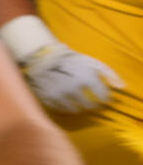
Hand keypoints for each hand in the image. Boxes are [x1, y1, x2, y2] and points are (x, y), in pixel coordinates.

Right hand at [0, 15, 119, 112]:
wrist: (42, 55)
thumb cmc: (71, 59)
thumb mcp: (92, 62)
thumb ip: (109, 74)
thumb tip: (122, 87)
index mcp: (86, 78)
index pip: (103, 97)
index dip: (105, 98)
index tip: (103, 97)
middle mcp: (73, 88)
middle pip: (90, 106)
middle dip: (93, 105)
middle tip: (92, 103)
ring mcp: (59, 94)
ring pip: (74, 110)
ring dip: (79, 107)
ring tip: (78, 102)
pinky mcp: (47, 97)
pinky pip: (60, 109)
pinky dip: (65, 107)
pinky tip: (66, 101)